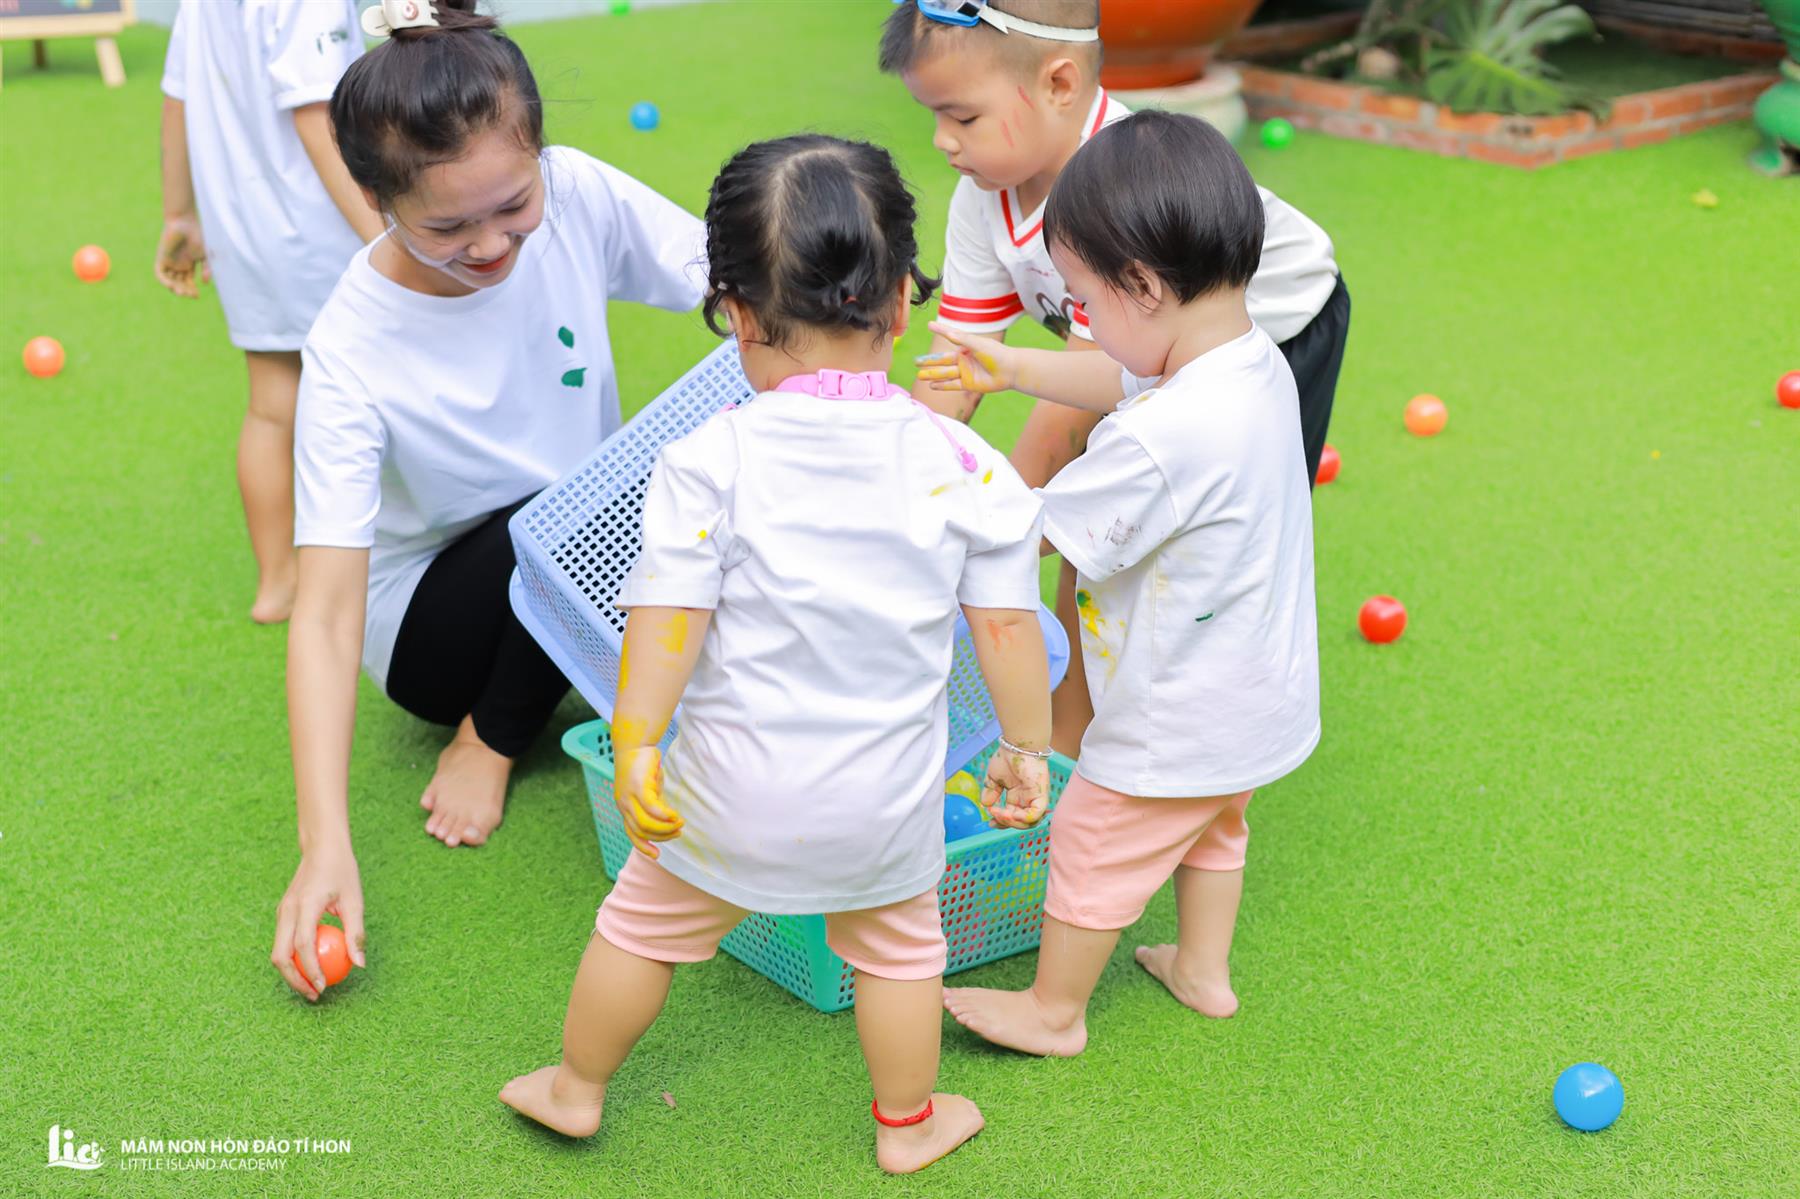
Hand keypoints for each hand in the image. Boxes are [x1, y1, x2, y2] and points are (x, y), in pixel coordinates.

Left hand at [154, 215, 208, 297]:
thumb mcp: (206, 255)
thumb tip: (205, 283)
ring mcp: (169, 262)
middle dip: (185, 291)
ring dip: (175, 288)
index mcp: (189, 264)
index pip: (188, 282)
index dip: (191, 290)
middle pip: (179, 284)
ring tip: (182, 292)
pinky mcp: (161, 259)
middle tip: (191, 295)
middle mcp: (178, 265)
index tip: (197, 295)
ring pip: (170, 281)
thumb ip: (206, 268)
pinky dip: (165, 281)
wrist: (184, 222)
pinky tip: (172, 286)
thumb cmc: (197, 236)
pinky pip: (160, 274)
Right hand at [271, 845, 365, 1001]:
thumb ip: (356, 933)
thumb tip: (359, 964)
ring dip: (292, 973)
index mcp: (305, 905)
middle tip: (315, 995)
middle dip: (295, 980)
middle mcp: (287, 910)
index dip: (311, 970)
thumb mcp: (355, 900)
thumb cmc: (342, 871)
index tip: (323, 986)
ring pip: (278, 951)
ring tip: (312, 986)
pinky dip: (293, 959)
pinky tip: (311, 967)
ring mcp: (281, 912)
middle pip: (281, 955)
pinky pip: (283, 942)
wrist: (321, 847)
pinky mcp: (282, 914)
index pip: (302, 945)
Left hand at [616, 745, 681, 857]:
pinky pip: (652, 809)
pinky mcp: (638, 788)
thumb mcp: (649, 789)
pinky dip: (665, 816)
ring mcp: (629, 797)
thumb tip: (667, 818)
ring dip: (665, 828)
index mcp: (625, 807)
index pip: (632, 833)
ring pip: (647, 823)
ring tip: (680, 824)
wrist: (635, 744)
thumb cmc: (644, 766)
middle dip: (662, 837)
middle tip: (678, 832)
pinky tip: (676, 817)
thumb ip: (654, 804)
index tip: (657, 856)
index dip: (644, 847)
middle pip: (642, 831)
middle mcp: (624, 805)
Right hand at [917, 322, 1018, 394]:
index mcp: (966, 347)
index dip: (940, 331)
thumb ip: (963, 339)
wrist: (1011, 370)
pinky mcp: (969, 385)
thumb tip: (947, 333)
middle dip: (929, 362)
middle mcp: (964, 360)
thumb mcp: (978, 344)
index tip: (929, 325)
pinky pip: (953, 385)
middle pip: (943, 361)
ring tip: (919, 376)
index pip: (949, 338)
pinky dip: (942, 386)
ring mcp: (966, 373)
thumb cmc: (997, 353)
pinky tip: (932, 386)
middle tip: (915, 362)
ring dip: (932, 375)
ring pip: (945, 374)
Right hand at [981, 747, 1050, 829]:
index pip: (1012, 817)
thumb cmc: (1007, 757)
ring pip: (1029, 822)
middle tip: (993, 818)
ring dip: (1012, 822)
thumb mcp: (994, 778)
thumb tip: (985, 805)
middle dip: (1005, 824)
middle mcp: (1027, 799)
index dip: (1001, 822)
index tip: (990, 822)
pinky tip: (1009, 813)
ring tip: (1000, 814)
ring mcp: (1034, 798)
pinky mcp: (1041, 795)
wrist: (1017, 744)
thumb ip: (990, 791)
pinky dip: (1022, 818)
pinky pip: (1035, 814)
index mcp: (1017, 797)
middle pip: (1020, 823)